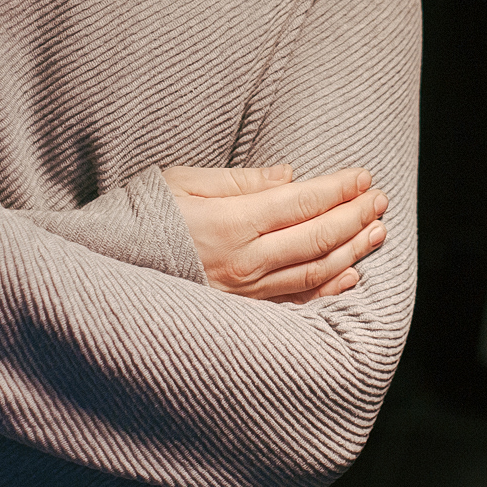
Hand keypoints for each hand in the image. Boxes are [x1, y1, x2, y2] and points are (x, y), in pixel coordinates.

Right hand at [163, 164, 388, 303]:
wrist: (107, 268)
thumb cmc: (144, 216)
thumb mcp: (184, 182)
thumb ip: (241, 180)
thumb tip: (290, 175)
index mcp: (232, 222)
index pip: (302, 202)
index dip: (338, 189)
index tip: (363, 176)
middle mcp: (244, 261)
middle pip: (316, 237)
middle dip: (354, 216)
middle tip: (380, 200)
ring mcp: (244, 291)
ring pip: (313, 271)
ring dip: (351, 250)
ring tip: (377, 232)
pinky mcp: (240, 311)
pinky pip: (294, 303)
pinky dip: (327, 290)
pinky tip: (350, 277)